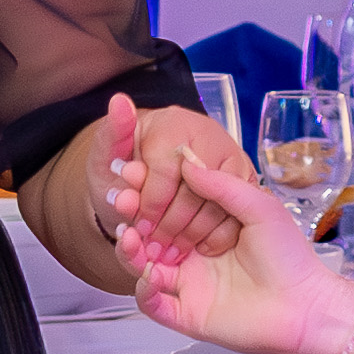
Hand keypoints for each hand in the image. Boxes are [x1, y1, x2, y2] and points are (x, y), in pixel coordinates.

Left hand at [96, 101, 254, 262]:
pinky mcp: (246, 182)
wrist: (147, 180)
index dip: (151, 202)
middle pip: (196, 188)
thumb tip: (119, 102)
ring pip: (218, 205)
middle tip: (154, 247)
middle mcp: (209, 135)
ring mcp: (232, 158)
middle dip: (171, 224)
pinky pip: (237, 214)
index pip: (167, 168)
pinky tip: (194, 247)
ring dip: (191, 235)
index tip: (138, 226)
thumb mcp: (107, 154)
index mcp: (174, 122)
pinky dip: (215, 237)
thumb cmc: (126, 168)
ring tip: (169, 252)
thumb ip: (112, 135)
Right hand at [106, 126, 353, 353]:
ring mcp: (187, 285)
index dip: (145, 191)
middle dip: (130, 219)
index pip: (165, 208)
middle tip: (120, 201)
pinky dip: (145, 290)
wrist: (305, 304)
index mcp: (205, 229)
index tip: (131, 172)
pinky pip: (154, 304)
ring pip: (143, 268)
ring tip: (129, 236)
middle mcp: (191, 256)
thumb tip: (186, 159)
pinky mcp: (186, 314)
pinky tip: (149, 274)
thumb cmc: (288, 257)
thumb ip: (221, 185)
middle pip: (146, 237)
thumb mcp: (258, 207)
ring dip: (130, 252)